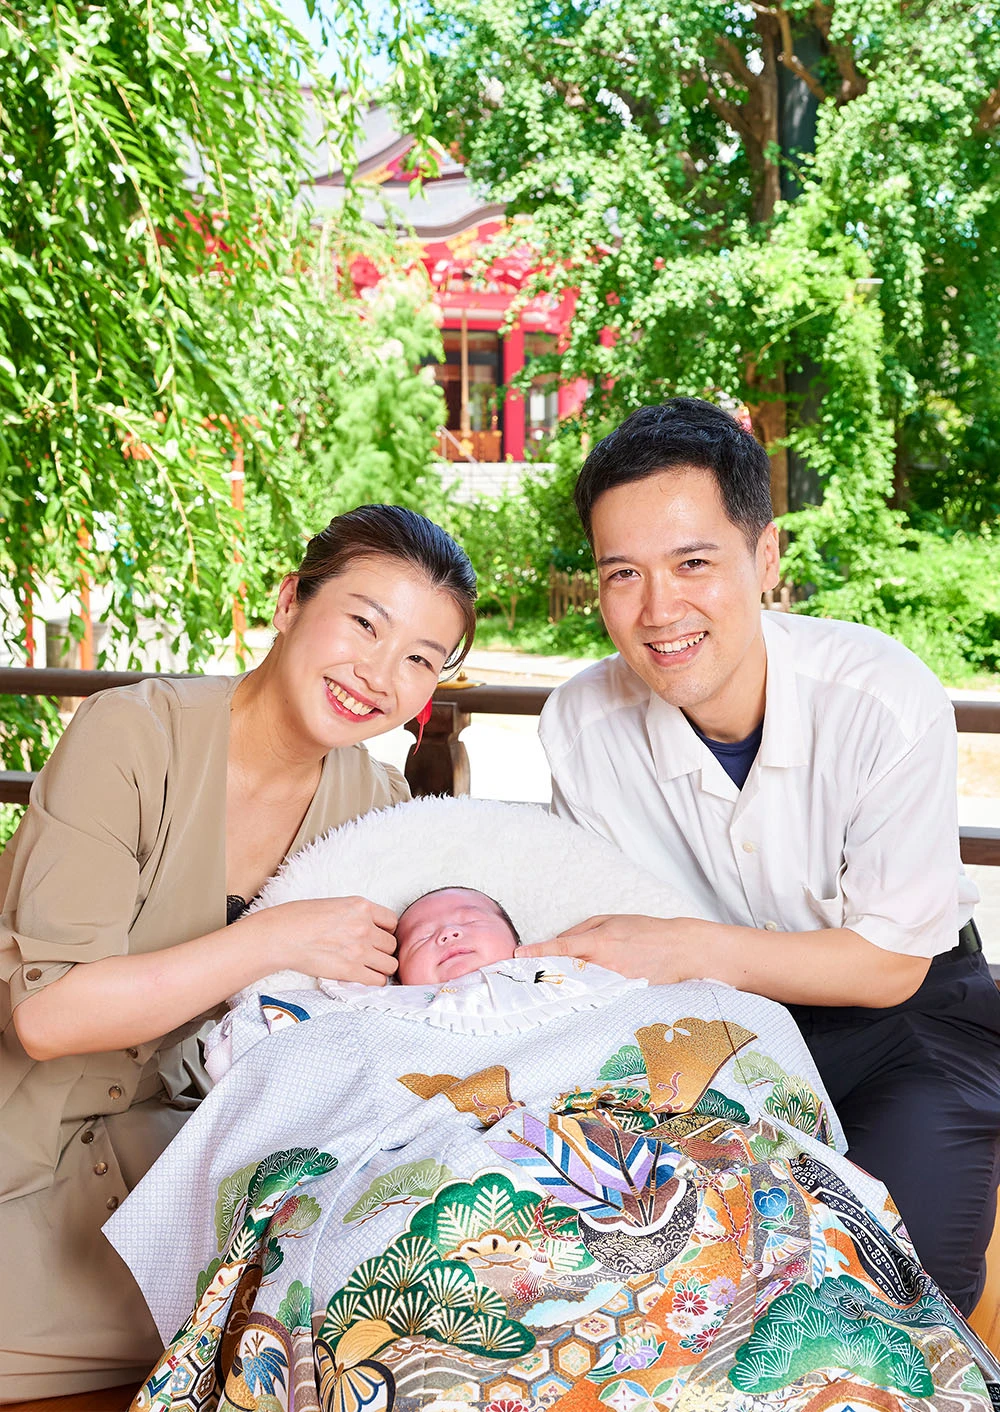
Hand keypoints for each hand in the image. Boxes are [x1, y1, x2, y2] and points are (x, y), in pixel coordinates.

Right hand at [246, 896, 398, 986]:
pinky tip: (363, 978)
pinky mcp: (351, 970)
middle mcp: (365, 927)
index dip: (386, 931)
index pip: (392, 921)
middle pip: (392, 944)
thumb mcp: (334, 905)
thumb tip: (367, 927)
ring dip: (381, 967)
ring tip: (368, 967)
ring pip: (390, 964)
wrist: (282, 935)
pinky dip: (374, 981)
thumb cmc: (300, 918)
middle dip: (382, 950)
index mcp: (361, 906)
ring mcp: (360, 949)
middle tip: (370, 954)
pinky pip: (378, 980)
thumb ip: (355, 915)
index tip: (377, 936)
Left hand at [518, 913, 705, 983]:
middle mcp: (603, 964)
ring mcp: (613, 982)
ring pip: (578, 986)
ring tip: (539, 989)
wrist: (679, 949)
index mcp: (599, 941)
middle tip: (521, 977)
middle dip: (543, 974)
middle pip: (564, 971)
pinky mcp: (622, 994)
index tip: (519, 954)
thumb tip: (560, 941)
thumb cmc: (644, 930)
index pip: (561, 946)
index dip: (538, 951)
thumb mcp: (611, 920)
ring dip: (559, 987)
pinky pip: (596, 995)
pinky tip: (569, 998)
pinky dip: (581, 995)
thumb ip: (582, 929)